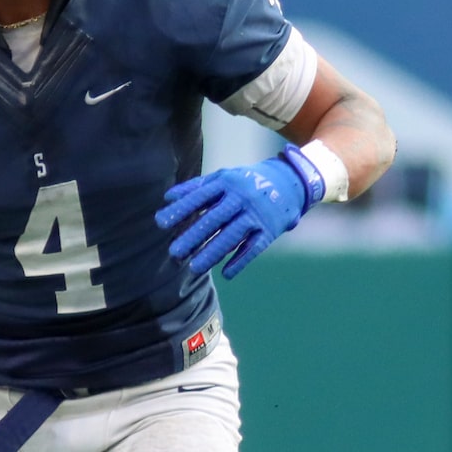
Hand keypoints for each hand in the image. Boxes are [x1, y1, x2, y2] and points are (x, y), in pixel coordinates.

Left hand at [155, 149, 319, 277]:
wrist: (291, 181)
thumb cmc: (248, 181)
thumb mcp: (224, 178)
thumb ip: (197, 188)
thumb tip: (168, 198)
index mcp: (226, 182)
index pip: (199, 197)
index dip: (180, 210)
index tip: (161, 223)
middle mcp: (241, 197)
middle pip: (214, 219)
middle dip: (193, 236)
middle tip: (174, 253)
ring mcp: (256, 214)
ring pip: (232, 236)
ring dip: (212, 253)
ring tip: (194, 268)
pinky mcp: (269, 230)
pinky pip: (253, 248)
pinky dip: (240, 261)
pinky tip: (226, 274)